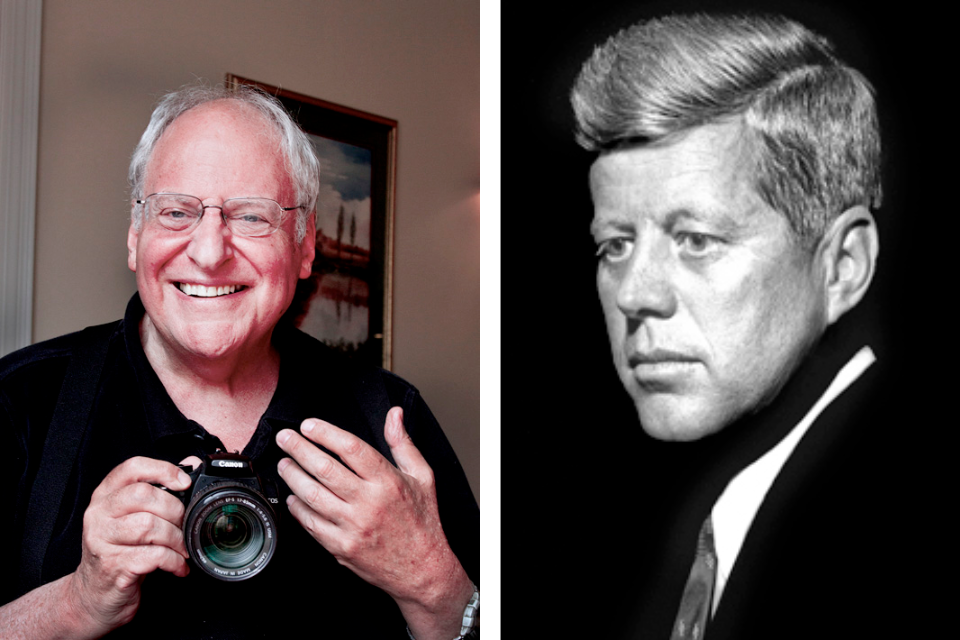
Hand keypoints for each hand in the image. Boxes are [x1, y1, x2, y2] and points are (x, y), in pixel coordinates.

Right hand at [67, 456, 193, 635]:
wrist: (95, 595)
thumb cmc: (121, 551)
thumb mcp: (135, 517)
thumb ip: (159, 491)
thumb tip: (191, 464)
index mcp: (106, 495)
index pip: (132, 468)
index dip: (163, 470)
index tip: (184, 482)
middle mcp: (99, 513)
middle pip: (143, 495)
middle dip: (174, 509)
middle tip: (184, 525)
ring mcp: (101, 540)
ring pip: (148, 525)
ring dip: (175, 538)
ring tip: (182, 548)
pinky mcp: (112, 566)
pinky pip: (153, 556)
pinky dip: (173, 560)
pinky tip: (177, 566)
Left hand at [277, 408, 472, 638]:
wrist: (422, 569)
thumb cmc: (422, 521)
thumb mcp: (422, 477)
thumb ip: (403, 444)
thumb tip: (394, 414)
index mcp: (388, 481)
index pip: (350, 448)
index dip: (325, 433)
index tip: (309, 425)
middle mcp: (369, 502)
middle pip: (325, 468)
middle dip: (299, 449)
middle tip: (285, 437)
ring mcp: (353, 526)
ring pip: (313, 495)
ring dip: (293, 476)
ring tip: (284, 463)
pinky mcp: (341, 547)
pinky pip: (311, 524)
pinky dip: (297, 508)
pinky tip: (292, 496)